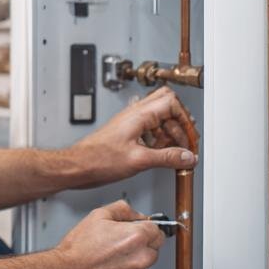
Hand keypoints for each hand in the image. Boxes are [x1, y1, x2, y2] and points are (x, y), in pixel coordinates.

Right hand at [52, 200, 165, 268]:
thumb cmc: (79, 247)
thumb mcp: (99, 214)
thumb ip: (123, 209)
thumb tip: (136, 214)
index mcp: (137, 237)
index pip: (157, 228)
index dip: (145, 225)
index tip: (137, 226)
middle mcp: (141, 257)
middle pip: (155, 246)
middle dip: (144, 240)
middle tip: (124, 238)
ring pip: (146, 261)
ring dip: (137, 255)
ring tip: (114, 252)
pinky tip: (110, 263)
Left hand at [68, 87, 197, 188]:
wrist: (78, 166)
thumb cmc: (98, 159)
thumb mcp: (139, 160)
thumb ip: (167, 158)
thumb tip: (187, 157)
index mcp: (139, 114)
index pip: (172, 103)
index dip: (185, 120)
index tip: (190, 138)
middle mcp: (135, 114)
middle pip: (167, 105)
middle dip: (180, 123)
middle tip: (185, 143)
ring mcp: (131, 122)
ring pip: (159, 118)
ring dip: (170, 133)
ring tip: (172, 152)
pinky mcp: (127, 132)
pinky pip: (150, 129)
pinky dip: (159, 139)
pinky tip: (158, 154)